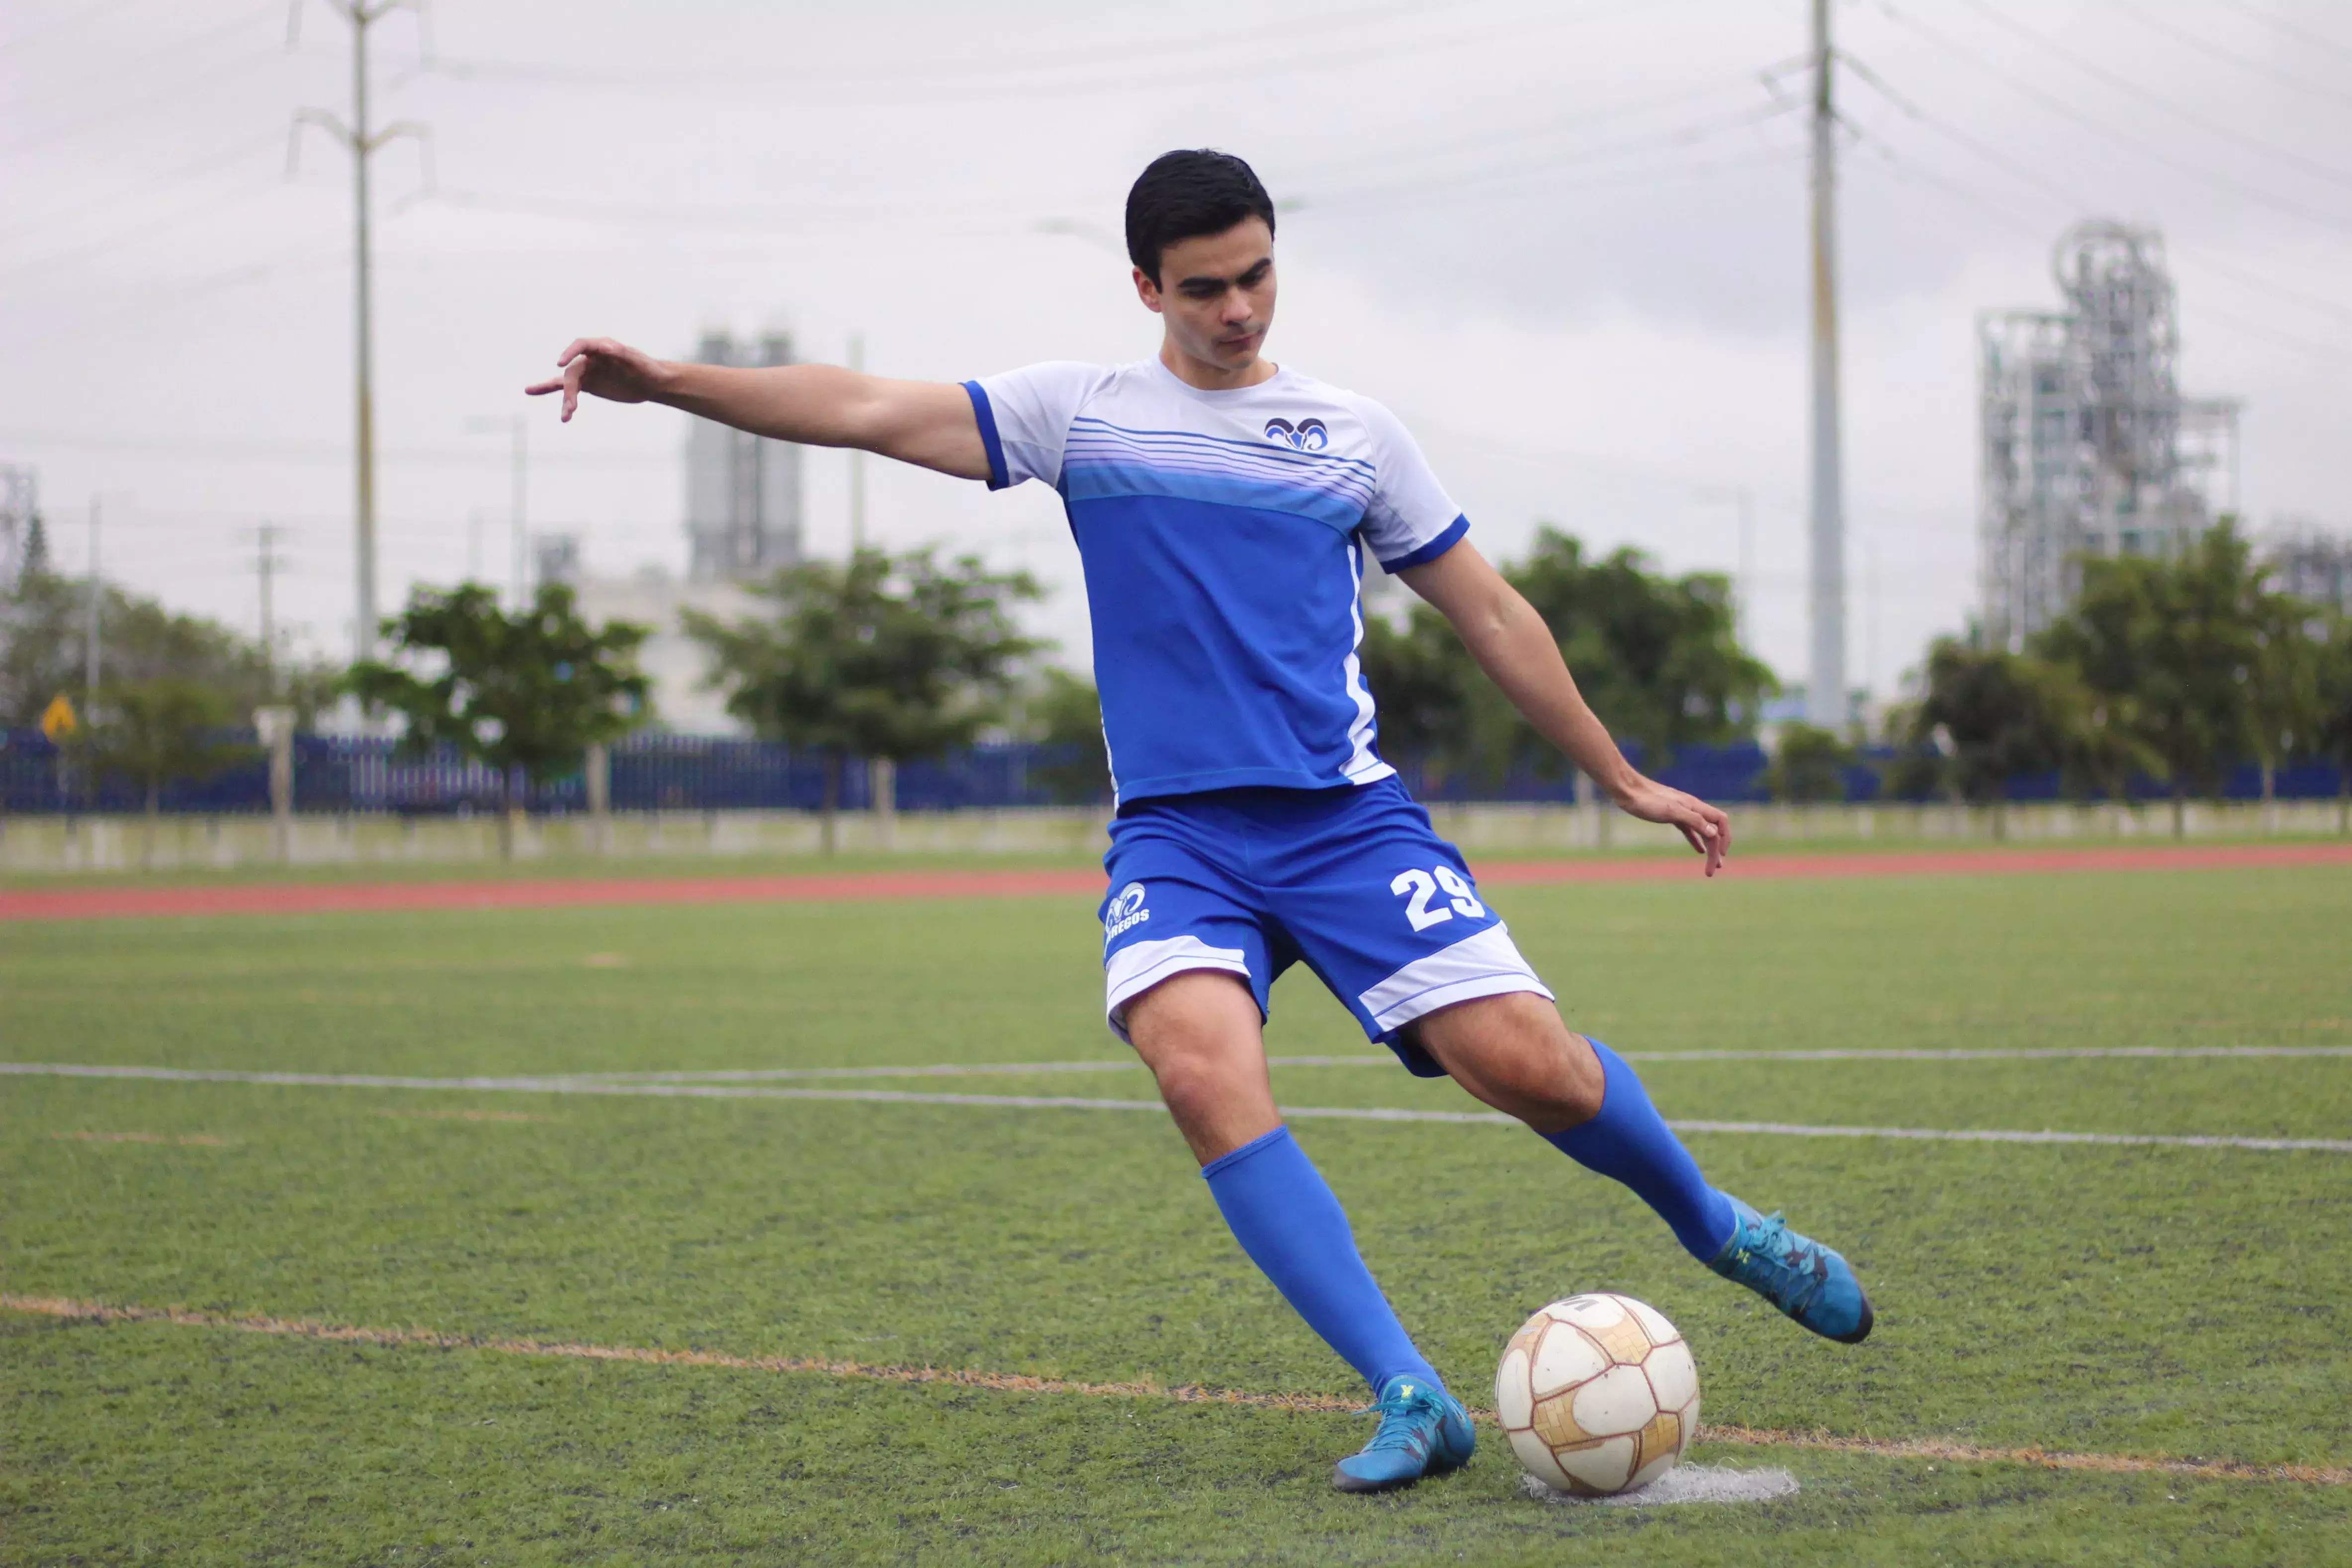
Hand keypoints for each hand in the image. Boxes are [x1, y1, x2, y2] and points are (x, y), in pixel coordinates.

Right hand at [524, 337, 669, 420]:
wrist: (652, 383)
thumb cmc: (647, 368)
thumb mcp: (638, 362)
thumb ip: (623, 354)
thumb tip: (607, 347)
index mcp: (602, 348)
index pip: (581, 345)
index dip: (570, 352)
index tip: (560, 363)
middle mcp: (591, 358)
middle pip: (573, 372)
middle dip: (570, 390)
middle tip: (572, 407)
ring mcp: (588, 372)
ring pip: (569, 385)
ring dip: (566, 400)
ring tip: (566, 417)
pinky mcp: (588, 385)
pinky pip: (569, 390)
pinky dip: (559, 396)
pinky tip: (534, 393)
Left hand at [1610, 776, 1731, 876]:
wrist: (1628, 790)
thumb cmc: (1648, 800)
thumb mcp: (1672, 811)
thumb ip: (1694, 820)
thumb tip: (1714, 833)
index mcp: (1695, 806)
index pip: (1720, 821)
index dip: (1725, 838)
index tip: (1721, 855)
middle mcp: (1692, 808)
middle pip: (1712, 830)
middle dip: (1716, 850)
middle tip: (1713, 870)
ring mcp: (1682, 812)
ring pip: (1702, 831)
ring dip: (1709, 848)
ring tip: (1712, 864)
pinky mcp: (1671, 816)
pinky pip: (1689, 830)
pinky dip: (1696, 841)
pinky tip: (1699, 850)